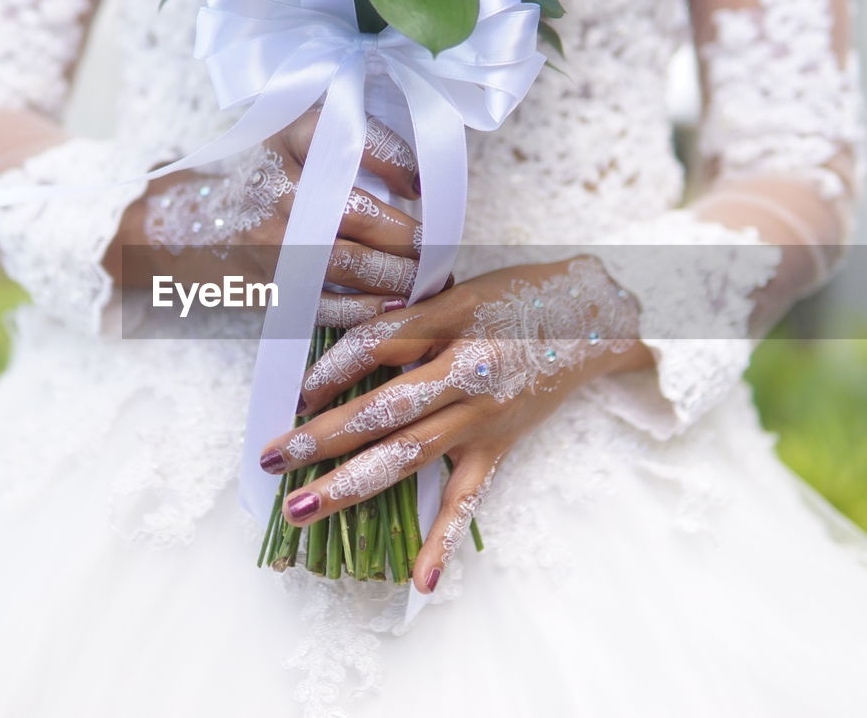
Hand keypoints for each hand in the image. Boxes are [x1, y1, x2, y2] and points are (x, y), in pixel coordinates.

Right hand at [112, 109, 424, 323]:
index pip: (352, 140)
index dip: (395, 161)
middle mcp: (273, 185)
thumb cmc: (267, 175)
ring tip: (423, 281)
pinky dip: (360, 309)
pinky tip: (388, 308)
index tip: (418, 184)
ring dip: (393, 277)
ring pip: (342, 261)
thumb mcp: (300, 138)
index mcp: (287, 137)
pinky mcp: (262, 279)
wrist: (191, 218)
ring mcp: (264, 236)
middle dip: (407, 239)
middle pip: (354, 213)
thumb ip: (354, 142)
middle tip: (437, 250)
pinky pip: (319, 301)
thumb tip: (417, 182)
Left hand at [258, 256, 651, 592]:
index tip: (296, 391)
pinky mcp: (500, 446)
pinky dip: (444, 541)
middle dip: (320, 439)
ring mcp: (483, 416)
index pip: (378, 344)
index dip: (332, 368)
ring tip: (300, 508)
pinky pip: (467, 499)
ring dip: (348, 486)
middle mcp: (465, 371)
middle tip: (270, 459)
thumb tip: (341, 350)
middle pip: (382, 410)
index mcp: (453, 319)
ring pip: (408, 456)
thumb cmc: (517, 294)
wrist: (596, 317)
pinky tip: (419, 580)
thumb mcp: (459, 286)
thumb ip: (408, 316)